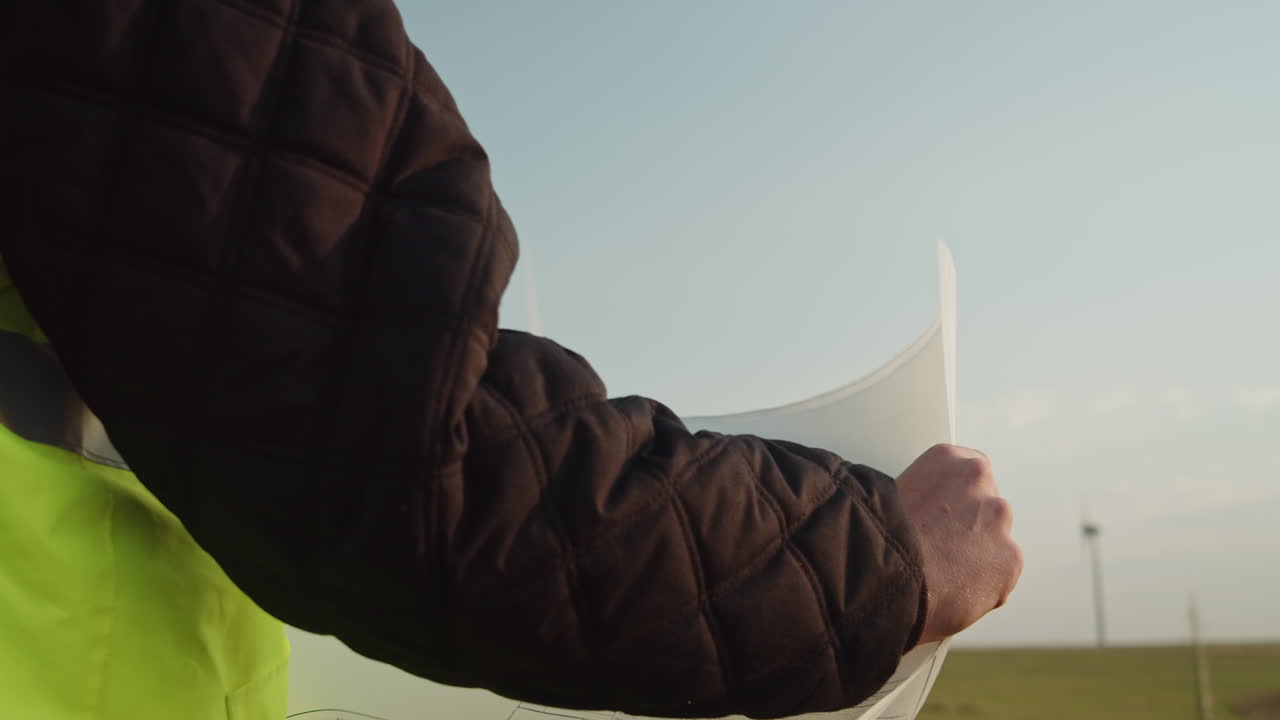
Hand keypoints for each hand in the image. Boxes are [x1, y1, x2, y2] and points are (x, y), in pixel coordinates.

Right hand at [897, 444, 1022, 644]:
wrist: (879, 569)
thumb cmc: (875, 538)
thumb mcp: (892, 499)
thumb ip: (921, 500)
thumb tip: (920, 520)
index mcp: (948, 461)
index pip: (968, 475)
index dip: (953, 503)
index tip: (941, 520)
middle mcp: (979, 481)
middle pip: (985, 509)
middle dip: (968, 531)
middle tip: (940, 552)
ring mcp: (998, 520)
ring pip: (996, 543)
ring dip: (977, 558)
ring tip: (943, 578)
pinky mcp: (1009, 559)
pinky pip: (1000, 578)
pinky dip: (983, 589)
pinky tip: (953, 593)